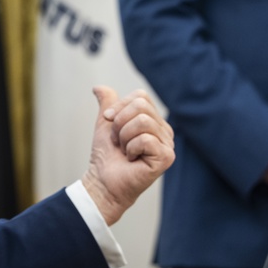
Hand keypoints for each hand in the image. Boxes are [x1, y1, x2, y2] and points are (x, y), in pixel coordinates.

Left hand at [81, 87, 174, 224]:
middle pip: (141, 106)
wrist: (102, 180)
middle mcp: (165, 131)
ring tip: (125, 150)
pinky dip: (130, 148)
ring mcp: (168, 145)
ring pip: (142, 121)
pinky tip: (132, 159)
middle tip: (118, 141)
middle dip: (119, 122)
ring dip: (123, 136)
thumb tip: (98, 87)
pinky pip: (144, 139)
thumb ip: (107, 103)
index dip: (119, 107)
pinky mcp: (166, 157)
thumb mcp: (105, 123)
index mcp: (154, 121)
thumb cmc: (106, 155)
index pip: (140, 97)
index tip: (110, 123)